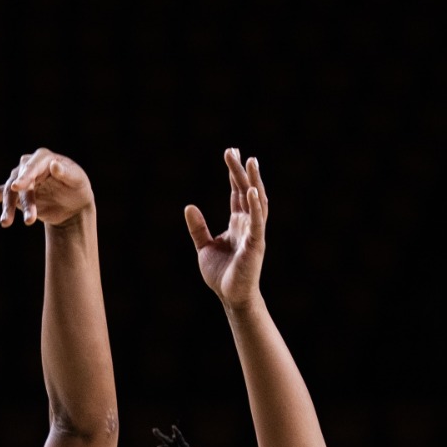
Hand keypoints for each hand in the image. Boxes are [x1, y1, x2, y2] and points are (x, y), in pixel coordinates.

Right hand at [0, 148, 93, 228]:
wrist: (72, 202)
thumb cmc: (76, 186)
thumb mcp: (77, 180)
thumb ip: (67, 173)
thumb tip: (54, 165)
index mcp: (43, 158)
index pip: (33, 164)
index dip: (27, 175)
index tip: (20, 186)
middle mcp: (27, 167)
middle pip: (20, 182)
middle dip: (23, 199)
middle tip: (27, 218)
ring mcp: (18, 180)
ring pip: (8, 193)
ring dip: (8, 209)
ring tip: (6, 223)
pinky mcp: (13, 195)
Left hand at [183, 147, 267, 308]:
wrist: (231, 297)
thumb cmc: (221, 274)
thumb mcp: (204, 247)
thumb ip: (198, 227)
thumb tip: (189, 206)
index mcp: (238, 223)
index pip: (237, 193)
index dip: (234, 174)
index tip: (231, 153)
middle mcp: (249, 224)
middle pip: (246, 191)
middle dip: (240, 171)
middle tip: (233, 150)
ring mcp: (254, 232)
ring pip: (256, 201)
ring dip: (254, 181)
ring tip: (251, 161)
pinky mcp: (256, 244)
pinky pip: (258, 221)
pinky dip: (256, 205)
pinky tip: (252, 191)